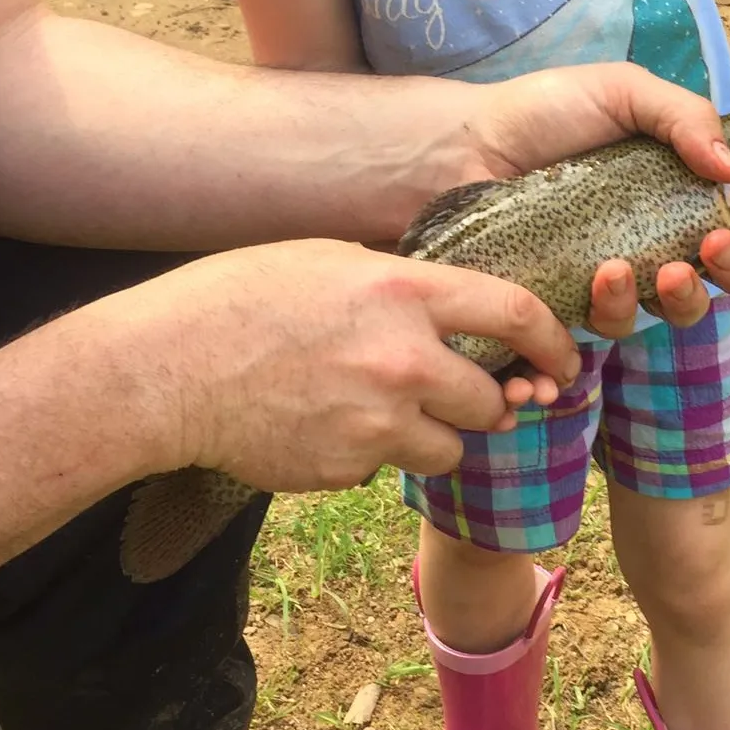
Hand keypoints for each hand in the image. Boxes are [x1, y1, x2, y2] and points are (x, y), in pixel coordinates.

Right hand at [119, 241, 580, 489]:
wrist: (164, 370)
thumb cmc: (242, 296)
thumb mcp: (336, 259)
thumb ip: (406, 286)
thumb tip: (459, 306)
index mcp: (405, 293)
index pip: (516, 315)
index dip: (554, 342)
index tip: (565, 359)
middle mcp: (402, 361)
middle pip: (491, 401)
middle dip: (489, 403)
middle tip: (468, 394)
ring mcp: (374, 424)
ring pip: (448, 449)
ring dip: (434, 436)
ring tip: (382, 408)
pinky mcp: (345, 470)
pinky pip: (385, 470)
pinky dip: (373, 454)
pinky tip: (327, 424)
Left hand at [459, 63, 729, 335]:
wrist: (463, 146)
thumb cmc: (546, 112)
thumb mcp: (623, 92)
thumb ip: (685, 117)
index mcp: (684, 186)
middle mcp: (663, 235)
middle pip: (727, 277)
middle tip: (716, 246)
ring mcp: (622, 274)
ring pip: (677, 311)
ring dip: (684, 297)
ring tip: (657, 268)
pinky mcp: (576, 303)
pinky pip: (612, 329)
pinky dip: (616, 312)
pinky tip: (603, 278)